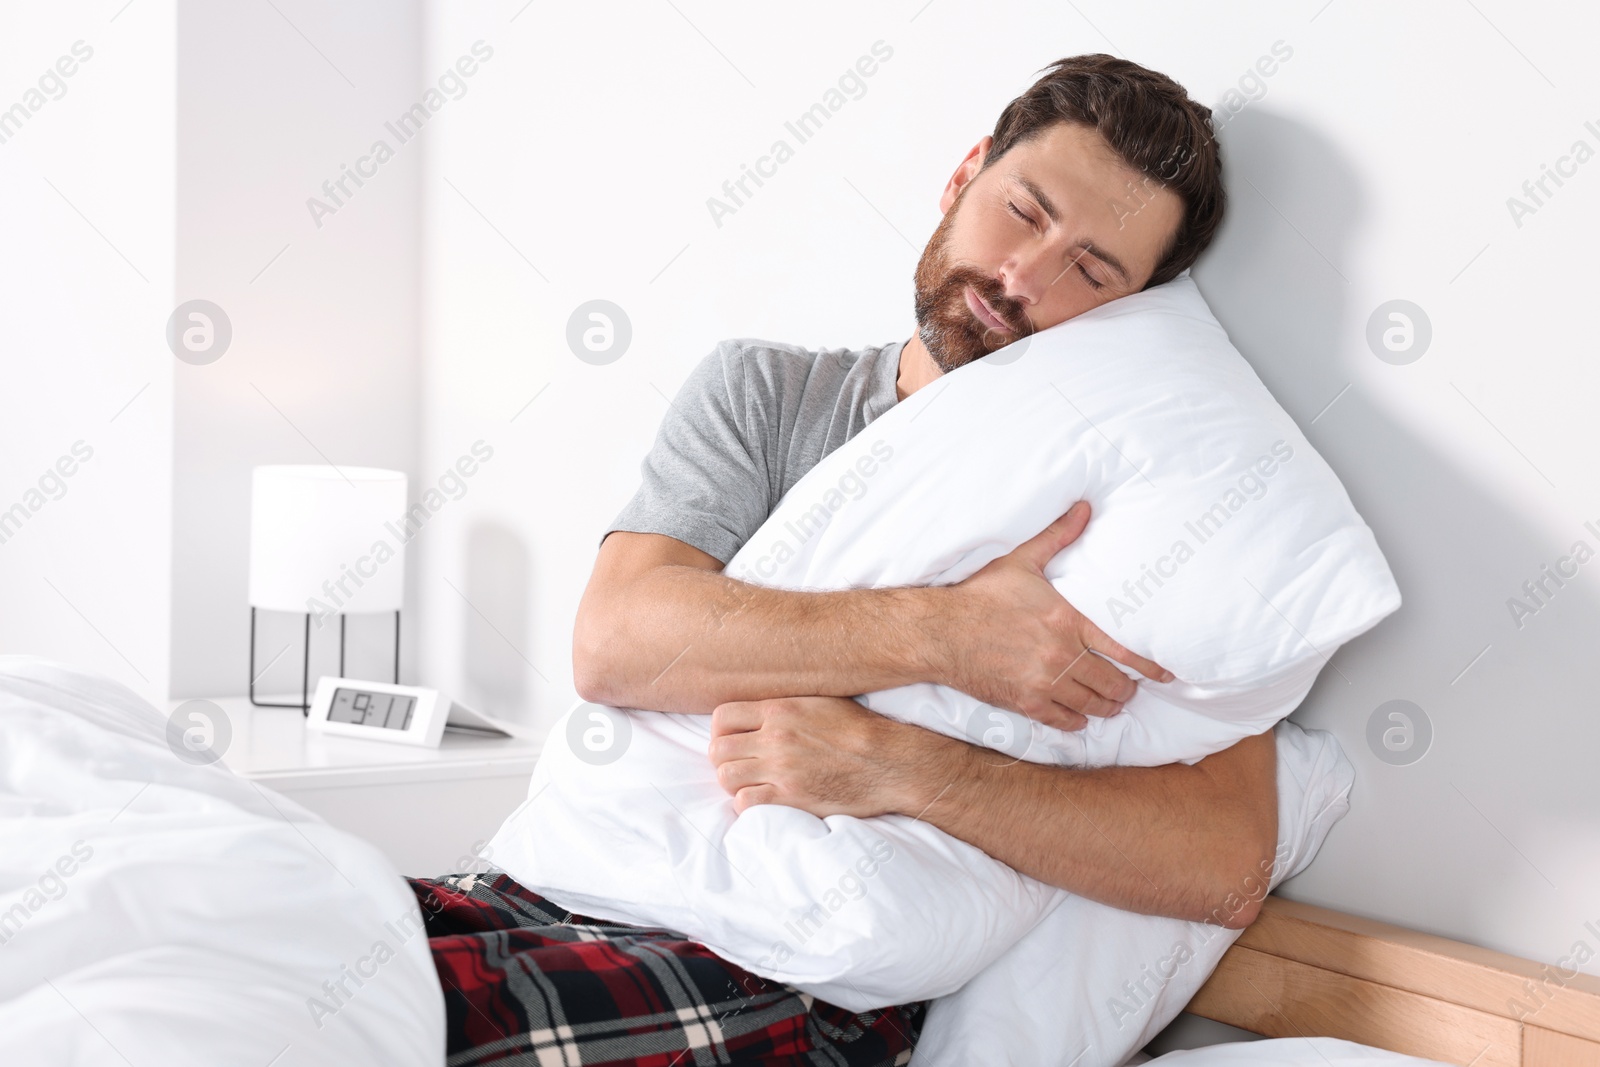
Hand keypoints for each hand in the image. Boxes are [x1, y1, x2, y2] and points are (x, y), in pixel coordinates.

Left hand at [708, 696, 935, 818]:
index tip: (731, 740)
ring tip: (751, 783)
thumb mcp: (820, 701)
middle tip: (740, 765)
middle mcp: (775, 737)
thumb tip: (760, 710)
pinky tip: (763, 799)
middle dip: (724, 759)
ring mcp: (781, 769)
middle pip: (719, 750)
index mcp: (780, 709)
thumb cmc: (860, 729)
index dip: (720, 731)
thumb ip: (785, 705)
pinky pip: (745, 803)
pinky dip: (747, 804)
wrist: (889, 761)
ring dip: (734, 782)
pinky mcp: (791, 798)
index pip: (722, 717)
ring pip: (726, 777)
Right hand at [936, 501, 1171, 730]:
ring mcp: (1043, 683)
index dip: (1148, 665)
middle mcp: (1061, 655)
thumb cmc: (981, 596)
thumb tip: (1084, 507)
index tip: (1164, 673)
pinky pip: (1064, 720)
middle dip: (1126, 689)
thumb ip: (1058, 537)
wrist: (941, 632)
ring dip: (1107, 706)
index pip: (1122, 649)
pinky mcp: (1025, 703)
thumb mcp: (1021, 561)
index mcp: (1067, 621)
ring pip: (1091, 704)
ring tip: (1112, 704)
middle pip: (1111, 683)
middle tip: (1131, 688)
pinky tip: (1081, 718)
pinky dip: (1077, 721)